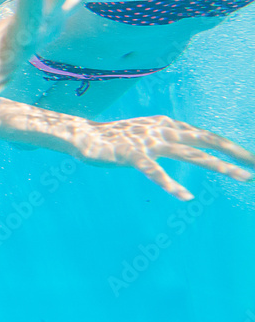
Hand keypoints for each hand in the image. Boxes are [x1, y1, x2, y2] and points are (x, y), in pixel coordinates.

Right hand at [74, 116, 254, 199]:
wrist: (83, 137)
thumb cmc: (115, 139)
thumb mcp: (147, 135)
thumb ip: (168, 139)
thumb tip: (187, 144)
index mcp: (168, 124)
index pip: (205, 135)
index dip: (230, 146)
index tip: (251, 159)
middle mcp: (163, 129)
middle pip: (206, 141)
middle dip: (235, 153)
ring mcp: (148, 141)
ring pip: (190, 154)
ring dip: (219, 166)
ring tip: (242, 178)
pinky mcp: (132, 154)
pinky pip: (155, 171)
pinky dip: (171, 184)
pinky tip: (186, 197)